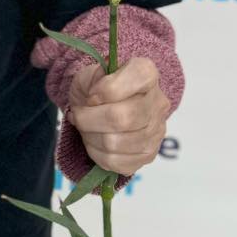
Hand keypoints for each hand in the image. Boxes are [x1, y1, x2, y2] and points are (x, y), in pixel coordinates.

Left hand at [66, 57, 169, 175]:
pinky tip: (95, 141)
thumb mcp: (86, 75)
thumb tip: (95, 97)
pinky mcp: (147, 155)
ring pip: (115, 143)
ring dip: (89, 137)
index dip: (107, 89)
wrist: (99, 108)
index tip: (90, 96)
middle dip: (89, 119)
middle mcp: (158, 102)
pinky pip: (115, 162)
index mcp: (146, 74)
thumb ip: (90, 79)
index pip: (138, 78)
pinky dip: (95, 153)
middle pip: (122, 118)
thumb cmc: (94, 90)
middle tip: (78, 116)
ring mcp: (156, 131)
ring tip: (86, 128)